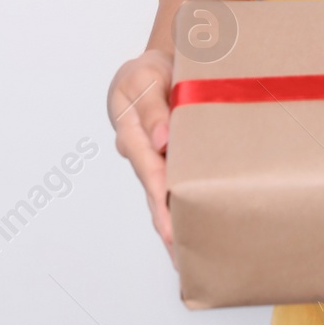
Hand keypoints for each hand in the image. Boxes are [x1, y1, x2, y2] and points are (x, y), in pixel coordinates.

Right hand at [107, 48, 175, 267]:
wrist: (153, 69)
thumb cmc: (147, 72)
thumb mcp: (145, 77)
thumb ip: (153, 107)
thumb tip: (160, 140)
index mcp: (131, 131)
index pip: (148, 167)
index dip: (160, 196)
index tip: (169, 222)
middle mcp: (140, 152)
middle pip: (154, 191)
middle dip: (165, 222)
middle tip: (179, 253)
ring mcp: (152, 159)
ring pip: (163, 194)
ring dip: (173, 222)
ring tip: (185, 255)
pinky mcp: (166, 161)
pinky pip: (174, 185)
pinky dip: (180, 206)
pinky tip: (192, 229)